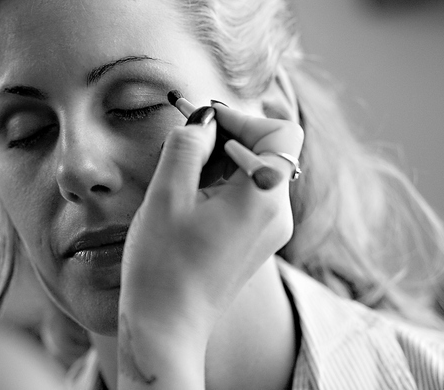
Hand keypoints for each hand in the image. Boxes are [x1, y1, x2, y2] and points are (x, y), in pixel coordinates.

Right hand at [120, 102, 303, 343]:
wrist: (167, 326)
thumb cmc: (163, 265)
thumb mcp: (167, 194)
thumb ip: (187, 144)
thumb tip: (204, 117)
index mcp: (263, 198)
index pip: (280, 133)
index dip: (242, 119)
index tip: (203, 122)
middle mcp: (278, 214)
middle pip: (269, 150)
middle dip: (227, 138)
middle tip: (183, 148)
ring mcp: (271, 230)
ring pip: (257, 171)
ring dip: (221, 162)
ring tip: (181, 179)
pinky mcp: (258, 241)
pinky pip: (249, 196)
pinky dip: (223, 185)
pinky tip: (190, 200)